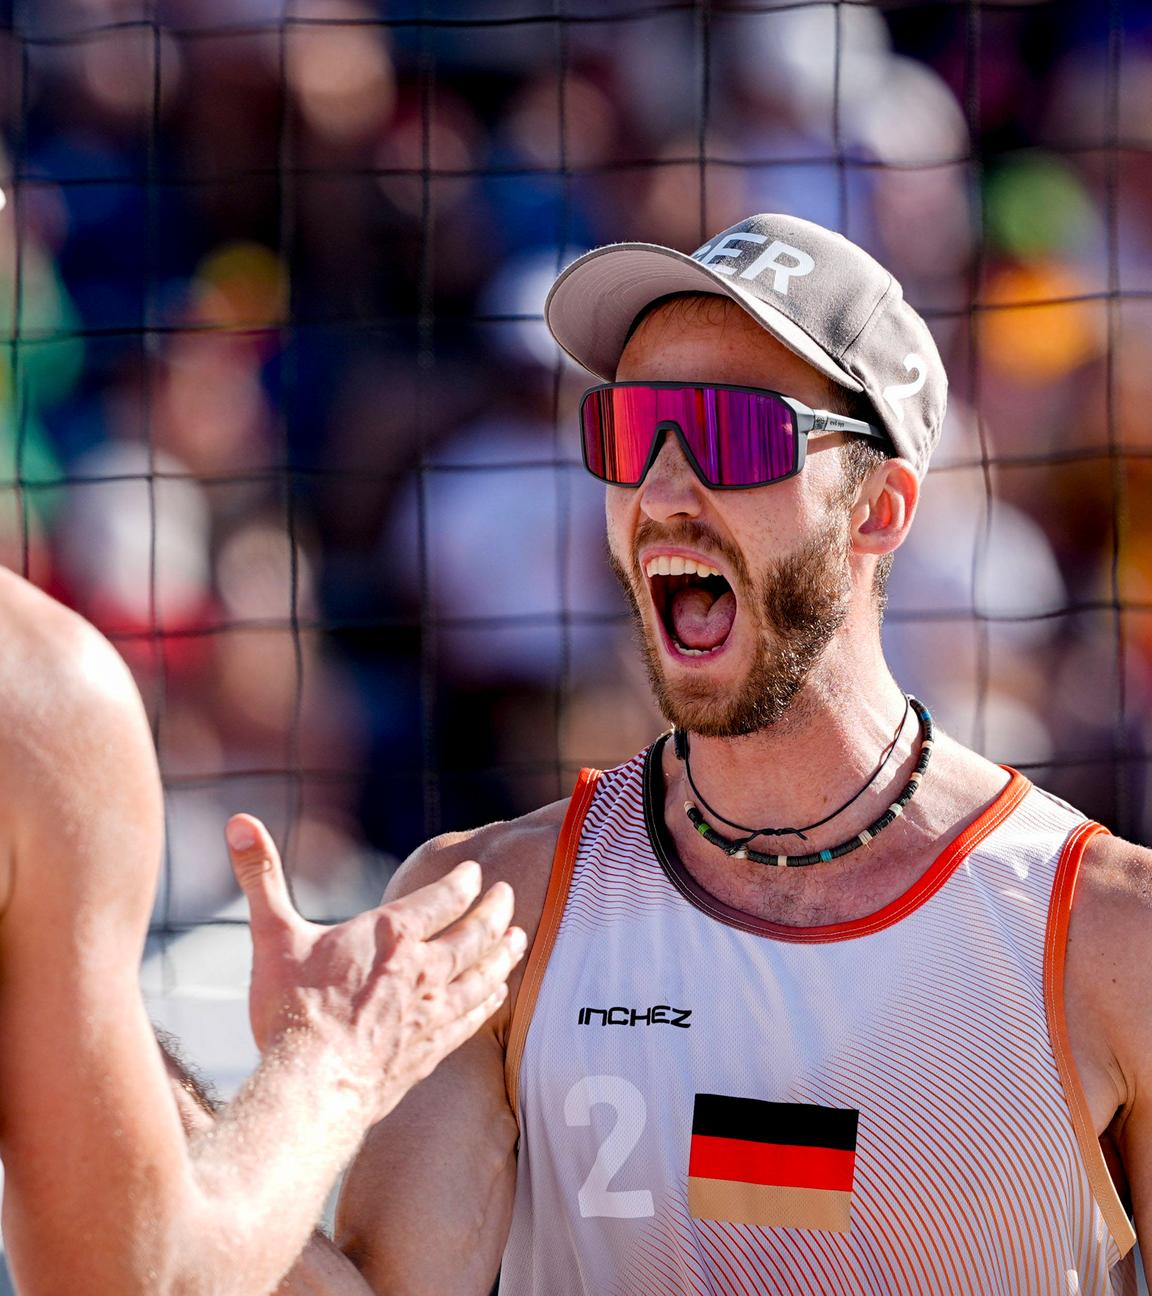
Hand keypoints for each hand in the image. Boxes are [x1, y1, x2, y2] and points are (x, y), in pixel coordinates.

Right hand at [226, 815, 525, 1123]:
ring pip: (484, 974)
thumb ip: (260, 875)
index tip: (475, 872)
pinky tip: (497, 995)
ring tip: (520, 939)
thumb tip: (238, 821)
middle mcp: (423, 969)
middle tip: (509, 895)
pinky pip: (473, 1019)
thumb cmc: (291, 1012)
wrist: (311, 1089)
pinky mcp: (432, 1051)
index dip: (463, 882)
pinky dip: (489, 1001)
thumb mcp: (271, 934)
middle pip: (475, 932)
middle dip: (495, 910)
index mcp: (391, 934)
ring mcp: (433, 1012)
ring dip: (504, 953)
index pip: (442, 898)